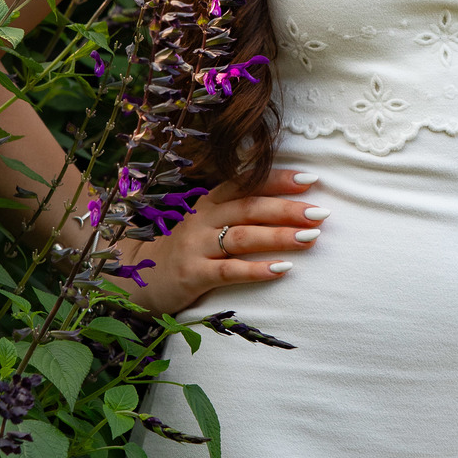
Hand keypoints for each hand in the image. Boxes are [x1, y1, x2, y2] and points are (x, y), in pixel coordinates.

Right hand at [107, 167, 326, 317]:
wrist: (136, 278)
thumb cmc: (184, 250)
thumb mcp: (206, 223)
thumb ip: (236, 212)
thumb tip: (285, 203)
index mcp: (209, 202)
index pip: (247, 184)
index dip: (278, 179)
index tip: (311, 179)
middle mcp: (203, 219)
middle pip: (249, 208)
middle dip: (287, 208)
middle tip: (321, 213)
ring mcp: (195, 246)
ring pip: (242, 236)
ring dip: (279, 237)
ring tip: (311, 238)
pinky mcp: (191, 275)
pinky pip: (228, 270)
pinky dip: (257, 269)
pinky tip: (282, 270)